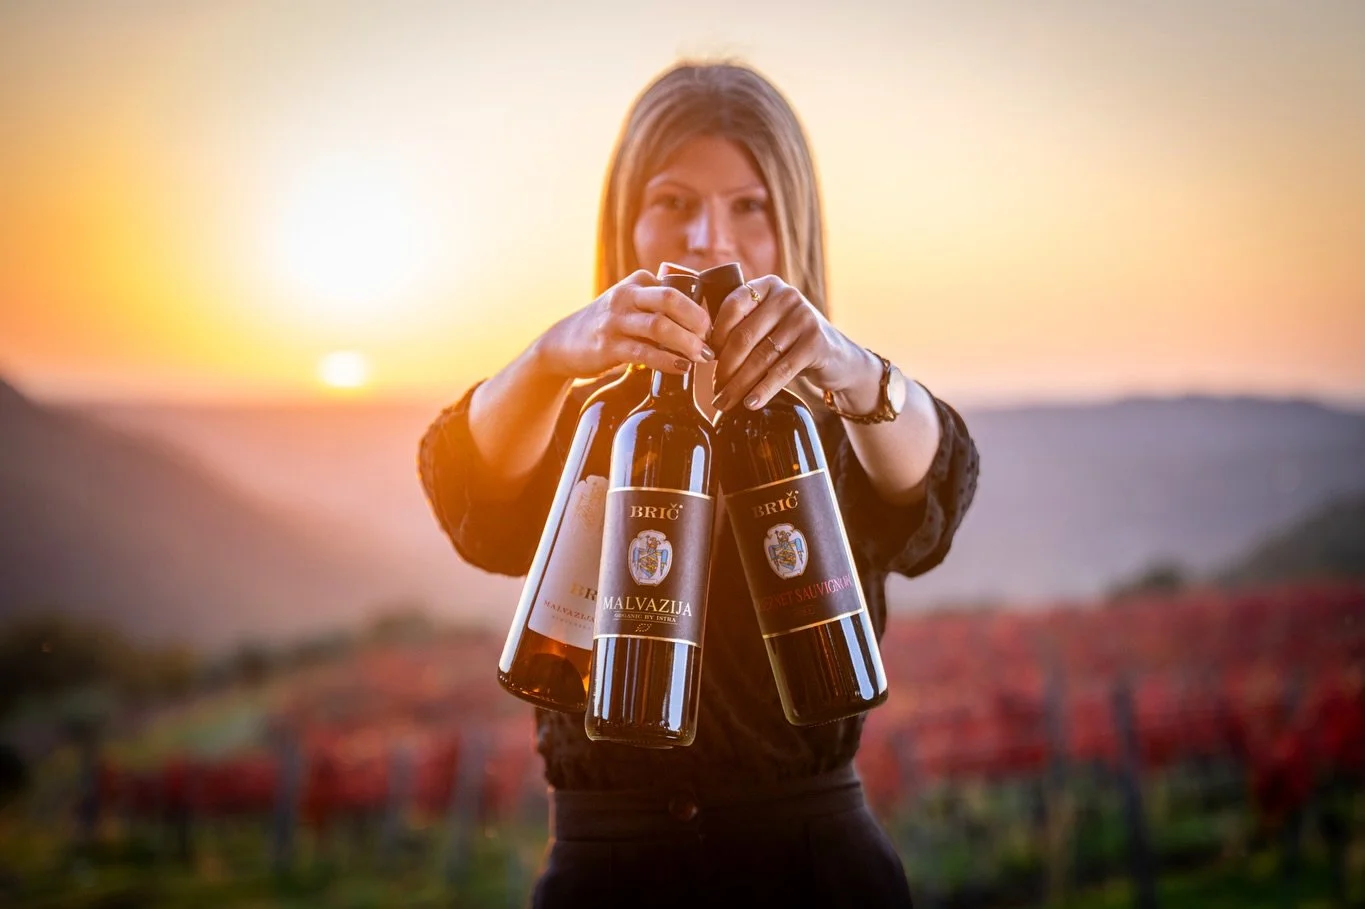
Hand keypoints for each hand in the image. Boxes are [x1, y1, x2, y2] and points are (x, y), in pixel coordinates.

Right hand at [536, 270, 713, 379]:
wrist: (562, 343)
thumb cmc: (607, 325)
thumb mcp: (630, 303)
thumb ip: (658, 304)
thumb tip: (702, 319)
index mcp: (637, 282)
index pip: (677, 289)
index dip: (699, 309)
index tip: (712, 329)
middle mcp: (625, 296)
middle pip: (670, 300)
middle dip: (696, 320)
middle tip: (710, 339)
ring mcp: (615, 320)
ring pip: (659, 327)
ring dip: (686, 343)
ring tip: (701, 356)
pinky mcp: (608, 346)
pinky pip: (644, 353)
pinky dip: (667, 361)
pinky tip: (682, 367)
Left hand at [709, 275, 869, 410]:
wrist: (838, 357)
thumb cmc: (792, 342)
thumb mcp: (769, 324)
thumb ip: (743, 325)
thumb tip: (704, 350)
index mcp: (768, 286)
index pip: (732, 306)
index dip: (716, 335)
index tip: (707, 359)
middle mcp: (787, 296)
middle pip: (744, 336)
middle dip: (725, 368)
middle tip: (715, 391)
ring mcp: (804, 318)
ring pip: (760, 357)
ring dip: (739, 384)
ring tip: (725, 402)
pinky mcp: (816, 343)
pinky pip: (781, 371)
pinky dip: (763, 390)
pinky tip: (751, 403)